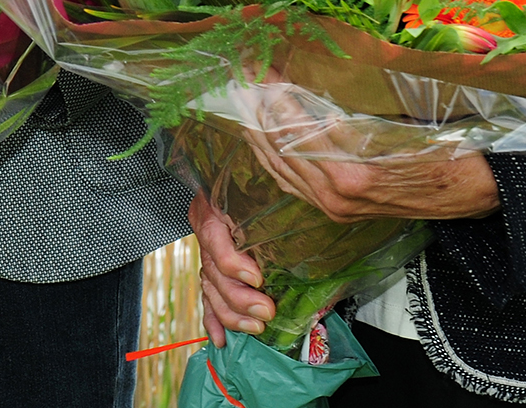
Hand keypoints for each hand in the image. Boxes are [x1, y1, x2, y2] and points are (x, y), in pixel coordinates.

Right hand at [191, 196, 274, 347]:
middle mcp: (207, 233)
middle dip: (239, 297)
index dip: (232, 262)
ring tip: (254, 328)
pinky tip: (221, 340)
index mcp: (214, 209)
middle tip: (266, 311)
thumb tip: (318, 237)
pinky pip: (206, 301)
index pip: (213, 238)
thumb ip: (279, 216)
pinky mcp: (211, 275)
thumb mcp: (268, 198)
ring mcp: (206, 256)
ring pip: (210, 290)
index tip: (257, 278)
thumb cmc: (264, 194)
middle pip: (212, 270)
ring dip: (231, 315)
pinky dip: (214, 322)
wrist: (246, 185)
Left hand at [235, 86, 502, 224]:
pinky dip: (270, 153)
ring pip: (278, 164)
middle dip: (256, 104)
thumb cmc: (447, 148)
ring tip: (241, 93)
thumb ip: (352, 111)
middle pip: (279, 144)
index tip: (258, 61)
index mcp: (354, 169)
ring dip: (256, 128)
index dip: (272, 91)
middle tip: (240, 70)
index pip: (294, 124)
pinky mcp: (336, 210)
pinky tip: (258, 132)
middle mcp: (337, 191)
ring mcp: (334, 205)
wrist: (477, 192)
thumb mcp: (402, 122)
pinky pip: (290, 180)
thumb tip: (306, 77)